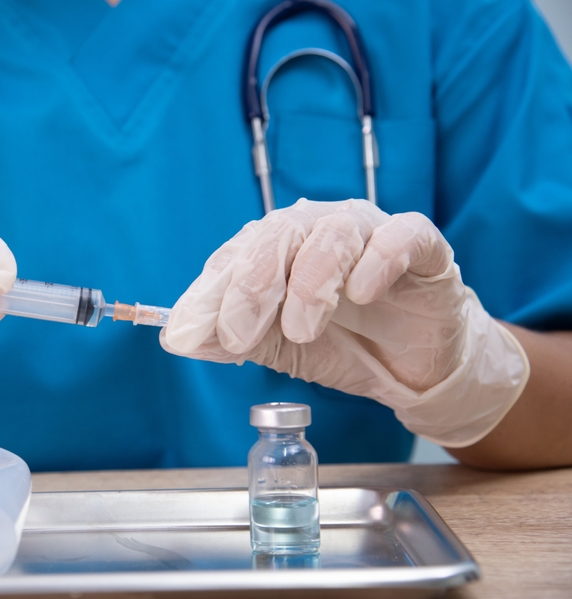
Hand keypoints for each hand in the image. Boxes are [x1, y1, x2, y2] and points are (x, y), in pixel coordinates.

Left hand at [161, 199, 528, 446]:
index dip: (207, 294)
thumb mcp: (276, 348)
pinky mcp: (423, 249)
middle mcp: (318, 230)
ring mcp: (370, 233)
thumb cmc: (340, 345)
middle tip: (238, 335)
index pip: (234, 256)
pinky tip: (362, 293)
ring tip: (301, 331)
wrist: (412, 369)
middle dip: (250, 285)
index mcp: (276, 248)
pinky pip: (401, 235)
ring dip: (309, 282)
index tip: (187, 334)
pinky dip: (377, 260)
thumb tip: (175, 338)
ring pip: (333, 233)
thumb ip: (231, 338)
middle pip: (278, 233)